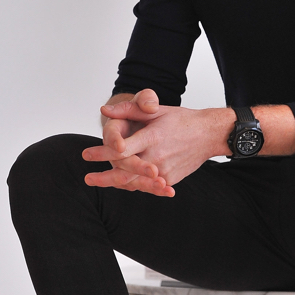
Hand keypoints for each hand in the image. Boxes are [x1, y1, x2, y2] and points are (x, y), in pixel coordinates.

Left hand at [82, 89, 233, 195]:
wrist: (208, 135)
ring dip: (116, 184)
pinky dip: (135, 185)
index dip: (101, 153)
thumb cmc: (181, 120)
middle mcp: (157, 156)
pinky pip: (148, 186)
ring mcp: (164, 170)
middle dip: (104, 177)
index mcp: (152, 137)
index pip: (120, 149)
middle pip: (124, 172)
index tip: (86, 154)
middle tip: (87, 179)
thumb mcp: (156, 110)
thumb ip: (129, 109)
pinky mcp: (170, 179)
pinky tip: (122, 184)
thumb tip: (104, 111)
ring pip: (135, 182)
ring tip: (99, 182)